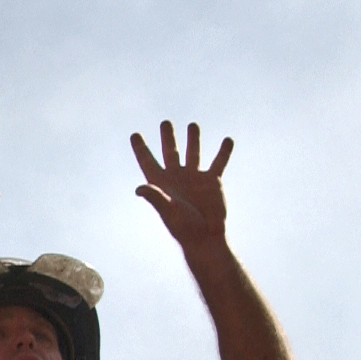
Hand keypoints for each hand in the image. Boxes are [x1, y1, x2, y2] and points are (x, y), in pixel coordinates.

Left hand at [131, 120, 231, 250]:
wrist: (205, 237)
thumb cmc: (183, 227)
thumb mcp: (168, 210)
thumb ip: (155, 197)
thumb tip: (139, 188)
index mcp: (161, 183)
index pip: (148, 161)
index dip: (141, 148)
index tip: (134, 134)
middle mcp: (176, 177)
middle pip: (170, 152)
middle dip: (167, 138)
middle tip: (165, 122)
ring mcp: (194, 178)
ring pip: (193, 152)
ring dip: (193, 139)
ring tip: (192, 125)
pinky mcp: (212, 181)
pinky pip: (218, 162)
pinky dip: (223, 151)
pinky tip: (227, 140)